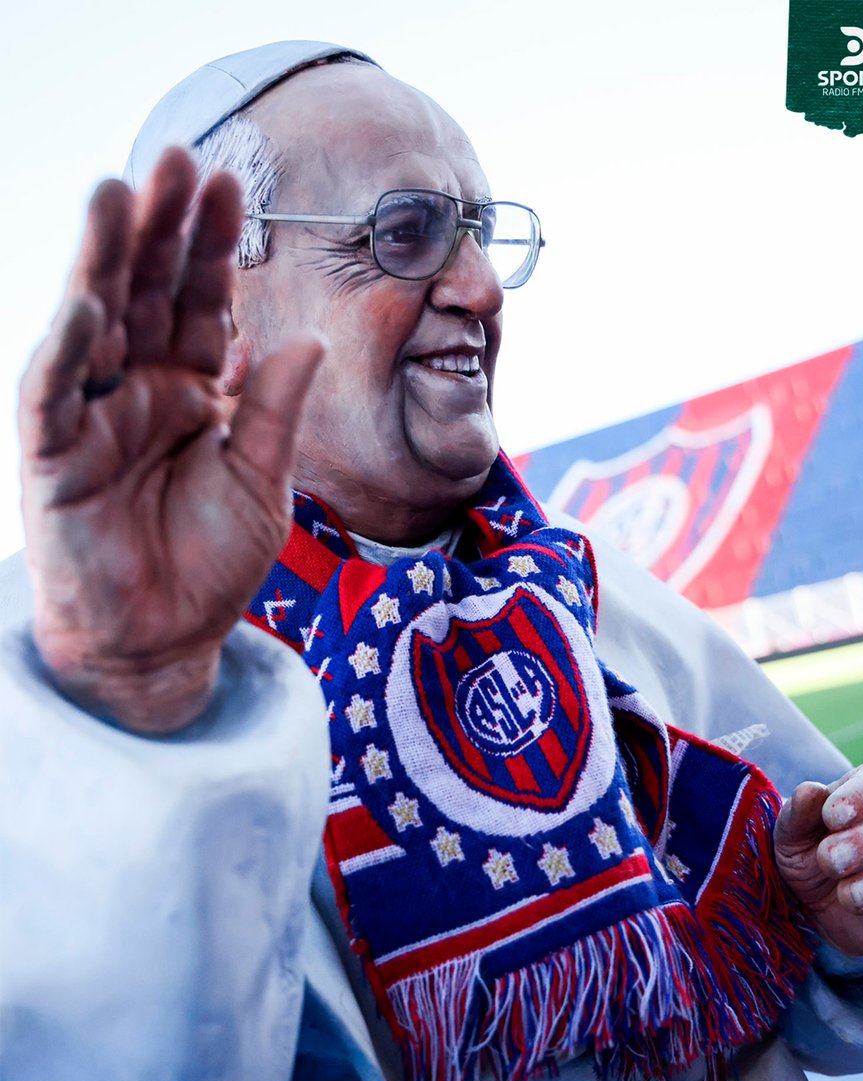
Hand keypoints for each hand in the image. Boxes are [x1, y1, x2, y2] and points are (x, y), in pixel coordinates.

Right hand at [19, 147, 323, 732]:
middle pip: (147, 292)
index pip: (203, 302)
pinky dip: (68, 352)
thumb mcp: (261, 482)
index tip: (231, 185)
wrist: (162, 638)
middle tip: (176, 160)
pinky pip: (56, 395)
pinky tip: (87, 307)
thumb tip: (306, 338)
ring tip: (116, 194)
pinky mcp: (55, 455)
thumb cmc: (210, 562)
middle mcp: (141, 388)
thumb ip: (276, 412)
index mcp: (194, 389)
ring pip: (94, 322)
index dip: (213, 247)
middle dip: (160, 228)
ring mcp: (93, 415)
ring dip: (103, 261)